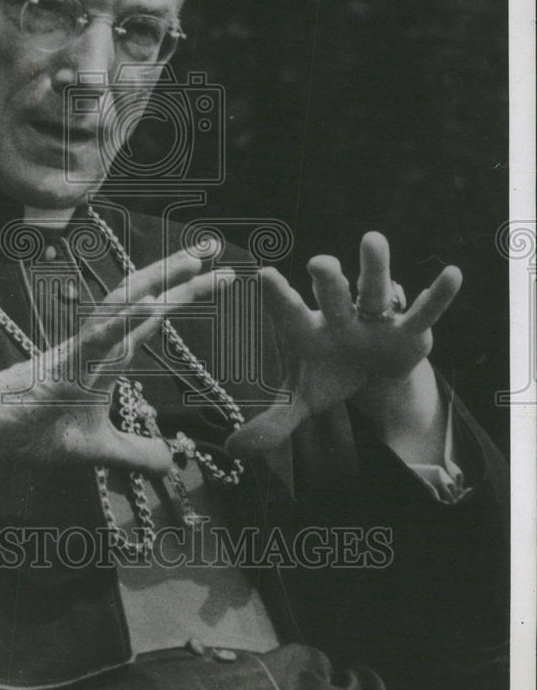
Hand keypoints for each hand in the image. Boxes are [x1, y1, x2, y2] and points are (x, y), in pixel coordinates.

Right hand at [0, 250, 231, 483]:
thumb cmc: (33, 430)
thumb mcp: (98, 449)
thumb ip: (135, 453)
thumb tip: (172, 463)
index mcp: (109, 356)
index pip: (153, 317)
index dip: (184, 295)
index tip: (218, 275)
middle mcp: (100, 342)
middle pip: (146, 299)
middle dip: (181, 275)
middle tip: (216, 250)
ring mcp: (82, 348)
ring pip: (124, 305)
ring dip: (159, 281)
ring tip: (193, 261)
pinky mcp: (65, 364)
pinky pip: (99, 336)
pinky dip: (126, 319)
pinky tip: (153, 303)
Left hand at [226, 231, 461, 456]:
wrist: (364, 372)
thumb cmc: (325, 373)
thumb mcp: (301, 400)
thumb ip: (273, 422)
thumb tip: (235, 450)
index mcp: (306, 329)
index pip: (287, 309)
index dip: (276, 294)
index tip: (263, 276)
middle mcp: (338, 316)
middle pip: (330, 293)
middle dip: (326, 280)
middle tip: (318, 264)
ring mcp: (373, 318)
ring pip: (373, 289)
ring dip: (374, 266)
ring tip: (372, 239)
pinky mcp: (408, 329)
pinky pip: (424, 310)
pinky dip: (438, 296)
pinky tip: (453, 275)